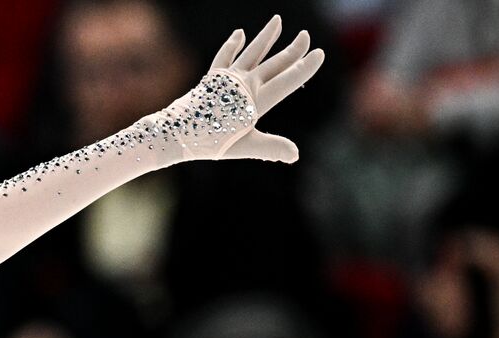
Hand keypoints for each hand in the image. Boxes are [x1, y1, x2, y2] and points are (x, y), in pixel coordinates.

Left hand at [185, 15, 325, 163]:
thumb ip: (272, 148)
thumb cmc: (211, 141)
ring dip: (265, 36)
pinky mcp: (213, 77)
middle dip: (292, 49)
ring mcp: (229, 78)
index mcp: (256, 100)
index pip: (287, 80)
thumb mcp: (245, 147)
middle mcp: (245, 84)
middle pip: (274, 63)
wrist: (178, 132)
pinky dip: (233, 44)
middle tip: (306, 35)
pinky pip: (225, 56)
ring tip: (277, 20)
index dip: (304, 67)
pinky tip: (239, 33)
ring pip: (252, 52)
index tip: (319, 54)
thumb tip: (295, 155)